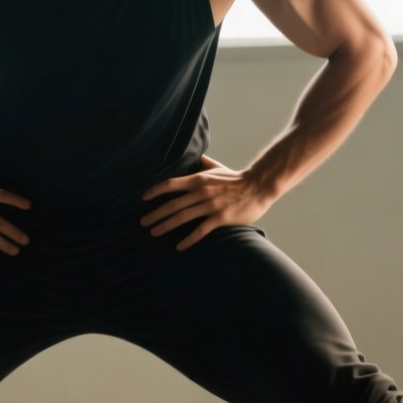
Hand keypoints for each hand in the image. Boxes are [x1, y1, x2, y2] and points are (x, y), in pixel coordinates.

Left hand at [139, 156, 275, 250]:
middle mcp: (202, 191)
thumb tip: (196, 156)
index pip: (171, 184)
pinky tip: (179, 246)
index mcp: (199, 178)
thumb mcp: (218, 168)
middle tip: (143, 222)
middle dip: (155, 214)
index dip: (155, 191)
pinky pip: (201, 230)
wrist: (259, 186)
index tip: (142, 198)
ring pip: (183, 217)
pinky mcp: (221, 218)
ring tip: (154, 233)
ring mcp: (211, 205)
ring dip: (166, 226)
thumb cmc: (237, 179)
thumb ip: (205, 163)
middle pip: (173, 204)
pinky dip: (189, 239)